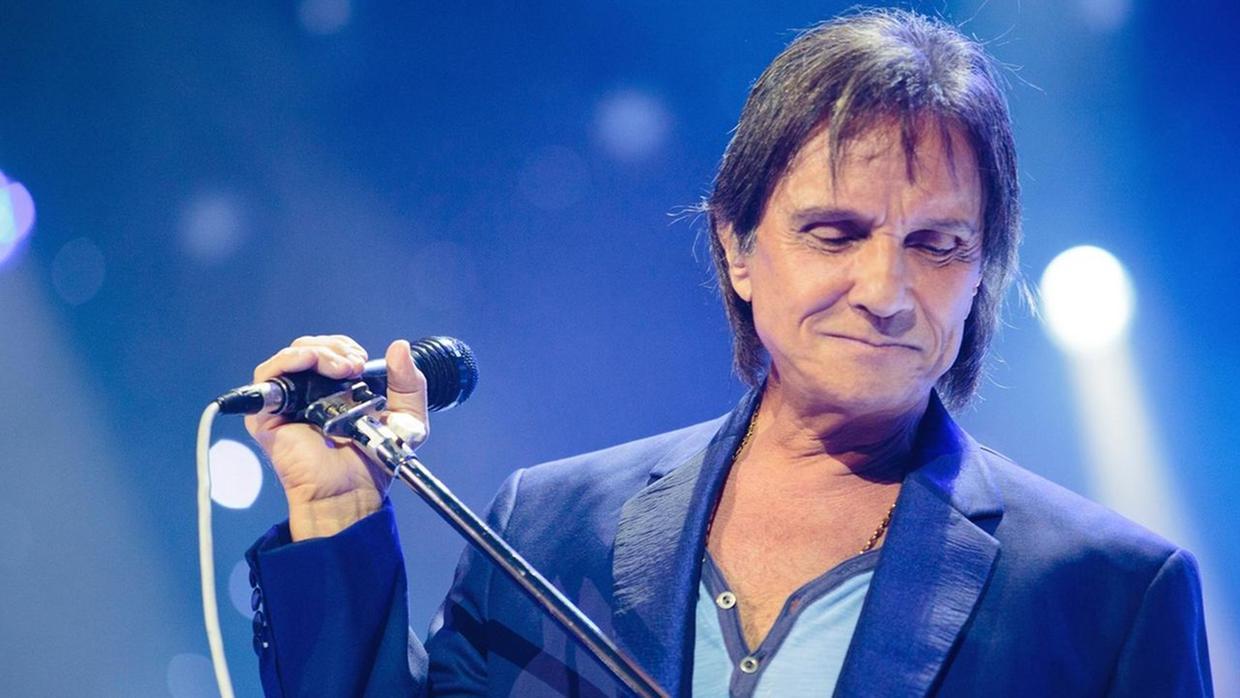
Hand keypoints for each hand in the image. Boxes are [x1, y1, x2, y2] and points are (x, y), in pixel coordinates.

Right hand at [244, 335, 428, 540]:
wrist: (352, 491)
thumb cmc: (373, 462)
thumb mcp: (405, 418)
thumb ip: (409, 383)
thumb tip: (400, 347)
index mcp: (335, 389)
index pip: (331, 350)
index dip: (344, 346)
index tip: (363, 359)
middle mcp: (308, 393)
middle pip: (310, 346)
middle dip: (335, 347)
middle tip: (355, 365)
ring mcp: (286, 403)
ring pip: (291, 355)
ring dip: (318, 352)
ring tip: (342, 369)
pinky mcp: (267, 416)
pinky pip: (266, 377)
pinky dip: (287, 361)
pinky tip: (309, 362)